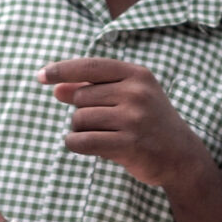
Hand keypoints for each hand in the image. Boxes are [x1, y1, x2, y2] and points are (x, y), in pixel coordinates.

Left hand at [38, 58, 207, 188]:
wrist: (180, 154)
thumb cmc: (148, 122)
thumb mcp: (128, 97)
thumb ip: (94, 89)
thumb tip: (56, 88)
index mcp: (137, 74)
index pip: (90, 66)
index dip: (62, 69)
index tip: (41, 75)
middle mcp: (137, 92)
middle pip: (81, 96)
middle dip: (81, 110)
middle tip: (104, 122)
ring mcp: (134, 117)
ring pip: (80, 119)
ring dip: (80, 130)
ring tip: (104, 134)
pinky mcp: (129, 143)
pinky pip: (83, 141)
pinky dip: (76, 143)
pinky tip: (86, 145)